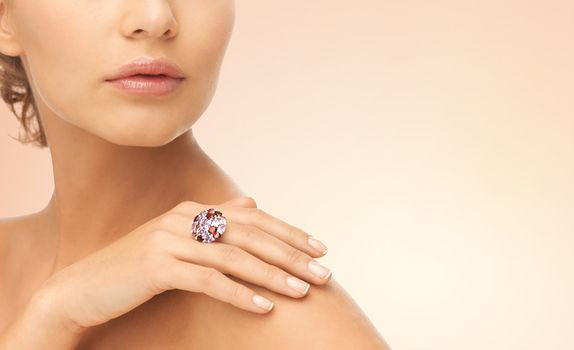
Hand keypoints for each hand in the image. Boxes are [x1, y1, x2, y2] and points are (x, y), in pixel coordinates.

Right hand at [31, 196, 332, 334]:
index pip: (254, 219)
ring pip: (234, 258)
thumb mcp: (179, 239)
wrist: (82, 290)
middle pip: (250, 236)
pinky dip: (240, 293)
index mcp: (193, 210)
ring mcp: (169, 240)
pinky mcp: (157, 266)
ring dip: (273, 276)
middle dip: (291, 255)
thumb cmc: (137, 269)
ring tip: (303, 292)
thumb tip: (252, 202)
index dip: (290, 233)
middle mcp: (183, 218)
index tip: (320, 249)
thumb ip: (216, 220)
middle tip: (323, 274)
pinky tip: (265, 307)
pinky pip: (208, 281)